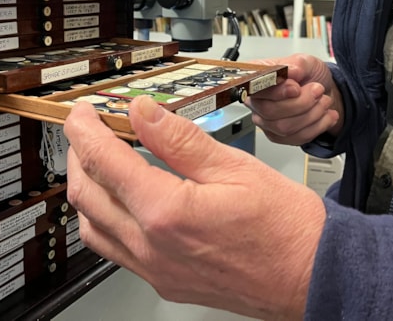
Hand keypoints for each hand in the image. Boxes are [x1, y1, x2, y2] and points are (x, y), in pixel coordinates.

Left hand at [64, 96, 325, 319]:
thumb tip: (144, 111)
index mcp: (166, 212)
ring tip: (102, 162)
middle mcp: (152, 247)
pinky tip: (124, 201)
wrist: (313, 276)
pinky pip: (115, 250)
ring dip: (88, 189)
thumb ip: (179, 138)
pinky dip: (106, 218)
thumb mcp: (233, 166)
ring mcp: (155, 269)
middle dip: (79, 155)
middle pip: (86, 195)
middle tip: (89, 130)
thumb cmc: (285, 226)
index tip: (82, 112)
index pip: (104, 161)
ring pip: (92, 228)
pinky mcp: (164, 281)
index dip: (84, 130)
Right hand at [244, 54, 342, 144]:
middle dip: (301, 103)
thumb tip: (290, 71)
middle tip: (317, 91)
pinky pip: (296, 138)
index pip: (256, 89)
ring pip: (284, 127)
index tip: (296, 88)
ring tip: (324, 102)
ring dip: (312, 114)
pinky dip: (317, 126)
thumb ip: (297, 64)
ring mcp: (265, 120)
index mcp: (256, 78)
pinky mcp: (277, 135)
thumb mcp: (306, 61)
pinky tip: (325, 115)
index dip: (276, 91)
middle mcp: (256, 100)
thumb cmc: (309, 76)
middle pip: (269, 111)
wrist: (322, 92)